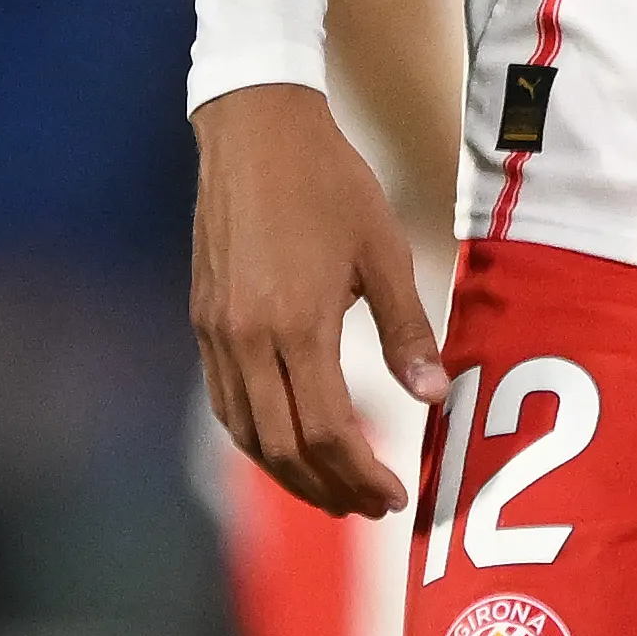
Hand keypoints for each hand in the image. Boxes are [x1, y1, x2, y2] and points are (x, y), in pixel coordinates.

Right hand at [191, 82, 448, 517]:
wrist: (255, 129)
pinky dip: (258, 438)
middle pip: (282, 449)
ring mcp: (216, 333)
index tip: (393, 496)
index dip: (361, 475)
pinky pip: (227, 402)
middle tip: (369, 507)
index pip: (326, 431)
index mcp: (297, 325)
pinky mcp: (203, 320)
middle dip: (328, 489)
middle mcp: (247, 339)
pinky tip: (289, 443)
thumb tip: (434, 397)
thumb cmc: (329, 182)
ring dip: (290, 473)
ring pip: (247, 434)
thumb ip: (407, 330)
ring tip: (334, 490)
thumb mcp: (384, 250)